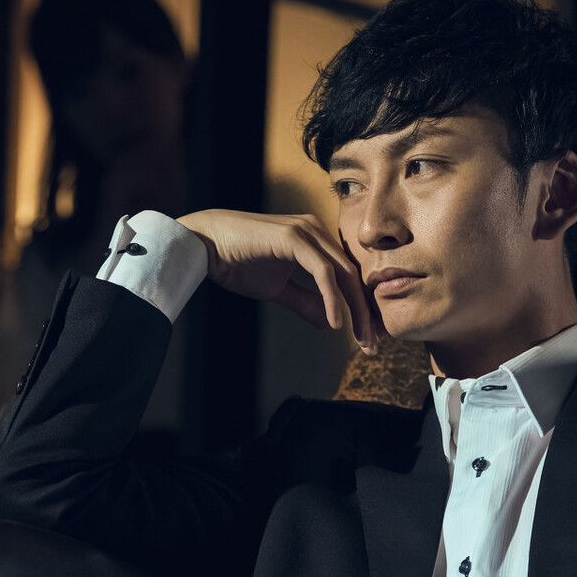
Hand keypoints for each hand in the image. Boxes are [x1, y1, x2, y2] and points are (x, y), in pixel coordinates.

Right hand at [177, 209, 378, 352]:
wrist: (203, 245)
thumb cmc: (234, 262)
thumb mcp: (275, 288)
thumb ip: (304, 301)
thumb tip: (327, 322)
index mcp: (314, 239)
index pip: (348, 275)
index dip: (360, 307)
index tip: (367, 337)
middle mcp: (316, 230)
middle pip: (353, 276)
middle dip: (365, 313)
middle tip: (373, 345)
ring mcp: (306, 231)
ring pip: (344, 274)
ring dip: (355, 310)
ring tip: (361, 340)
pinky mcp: (294, 238)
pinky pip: (323, 272)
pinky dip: (332, 299)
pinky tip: (336, 323)